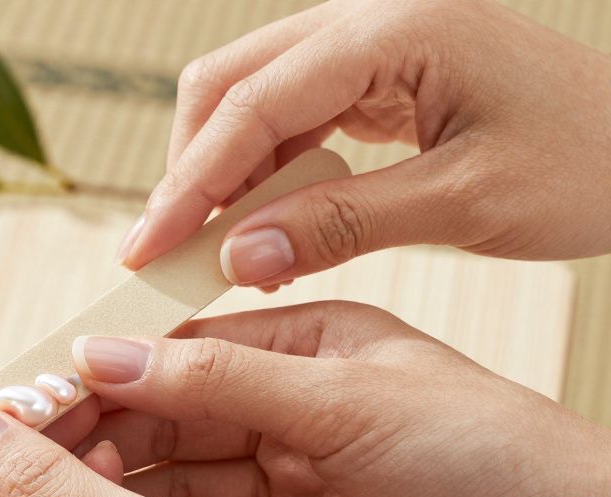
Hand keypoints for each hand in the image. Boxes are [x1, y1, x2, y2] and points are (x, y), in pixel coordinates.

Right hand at [71, 300, 610, 496]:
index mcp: (304, 344)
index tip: (39, 385)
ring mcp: (290, 485)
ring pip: (182, 485)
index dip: (109, 367)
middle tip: (28, 450)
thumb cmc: (494, 449)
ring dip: (127, 490)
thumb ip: (223, 379)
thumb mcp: (349, 397)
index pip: (180, 349)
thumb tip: (111, 353)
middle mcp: (288, 412)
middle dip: (104, 433)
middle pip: (168, 419)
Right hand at [119, 0, 610, 283]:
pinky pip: (290, 116)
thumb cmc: (591, 162)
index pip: (253, 104)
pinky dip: (262, 173)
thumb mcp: (466, 202)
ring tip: (211, 251)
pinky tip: (261, 227)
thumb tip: (235, 255)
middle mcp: (370, 20)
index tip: (148, 247)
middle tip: (165, 251)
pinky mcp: (377, 74)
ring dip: (221, 174)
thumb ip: (341, 224)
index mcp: (396, 29)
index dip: (191, 182)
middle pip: (230, 83)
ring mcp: (371, 42)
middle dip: (191, 169)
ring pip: (250, 98)